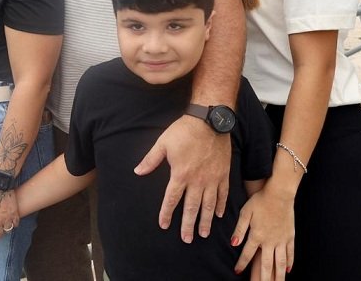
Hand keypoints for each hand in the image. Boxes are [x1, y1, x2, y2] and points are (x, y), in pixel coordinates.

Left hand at [134, 115, 230, 240]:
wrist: (209, 121)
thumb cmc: (184, 131)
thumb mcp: (163, 143)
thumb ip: (150, 160)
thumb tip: (137, 171)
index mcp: (180, 175)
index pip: (171, 199)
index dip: (166, 213)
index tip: (163, 225)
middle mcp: (197, 181)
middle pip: (191, 208)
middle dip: (188, 225)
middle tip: (187, 239)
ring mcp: (212, 179)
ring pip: (208, 205)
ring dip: (205, 221)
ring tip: (204, 234)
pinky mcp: (223, 174)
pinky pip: (222, 194)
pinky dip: (220, 206)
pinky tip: (217, 215)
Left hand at [232, 187, 294, 280]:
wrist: (279, 194)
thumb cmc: (260, 201)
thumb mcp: (245, 213)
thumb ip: (239, 229)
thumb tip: (233, 244)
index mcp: (257, 235)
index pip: (247, 254)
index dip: (241, 264)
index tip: (236, 272)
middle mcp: (270, 241)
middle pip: (266, 264)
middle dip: (262, 278)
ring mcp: (281, 240)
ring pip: (280, 262)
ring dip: (278, 276)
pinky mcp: (290, 236)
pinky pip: (290, 253)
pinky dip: (289, 263)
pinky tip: (288, 270)